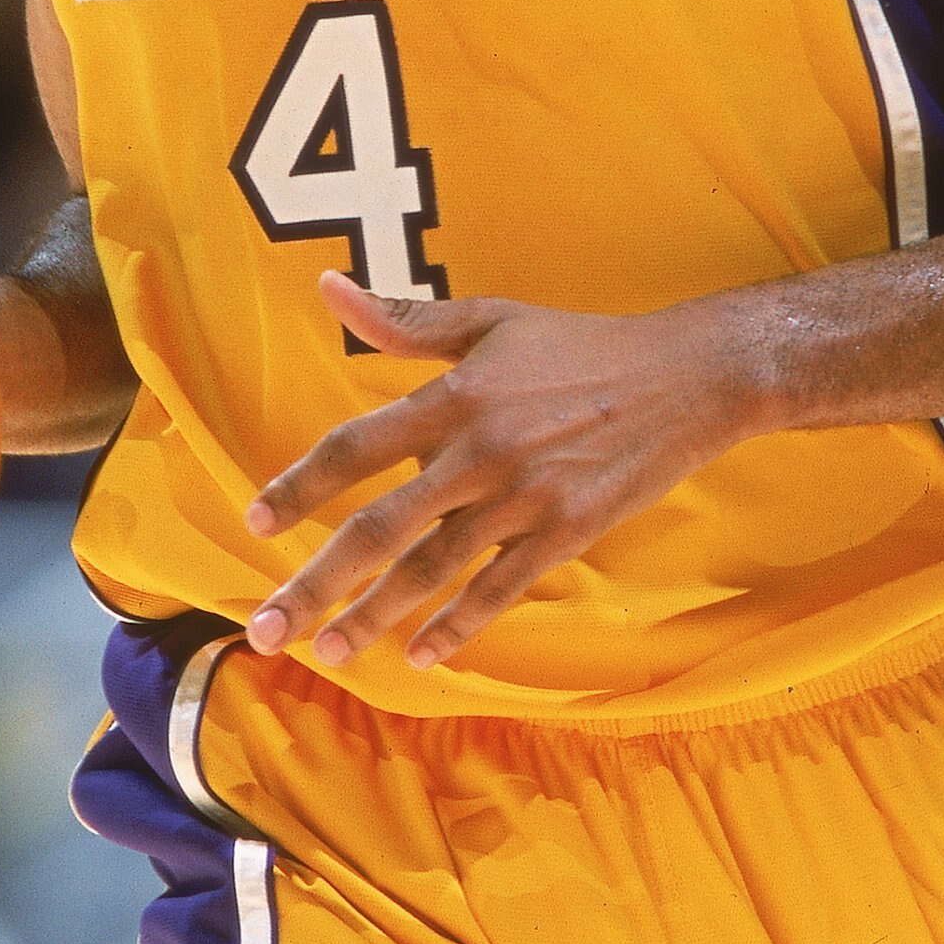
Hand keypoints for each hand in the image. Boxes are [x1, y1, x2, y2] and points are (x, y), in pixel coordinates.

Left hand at [245, 272, 763, 670]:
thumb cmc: (580, 345)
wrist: (688, 377)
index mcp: (454, 396)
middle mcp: (479, 451)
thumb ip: (405, 320)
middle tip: (266, 628)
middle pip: (378, 529)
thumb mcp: (491, 319)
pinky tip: (419, 654)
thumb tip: (327, 289)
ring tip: (328, 652)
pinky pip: (499, 589)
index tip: (255, 526)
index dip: (299, 489)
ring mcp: (524, 497)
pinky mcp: (567, 531)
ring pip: (432, 570)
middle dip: (315, 584)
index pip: (354, 448)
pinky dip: (457, 625)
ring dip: (373, 617)